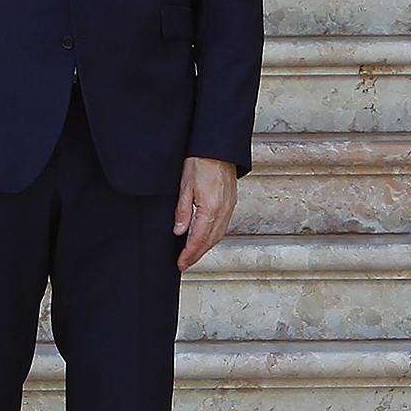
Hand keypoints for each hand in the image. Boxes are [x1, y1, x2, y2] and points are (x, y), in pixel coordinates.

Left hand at [175, 155, 238, 269]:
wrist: (218, 146)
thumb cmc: (201, 161)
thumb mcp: (184, 186)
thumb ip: (183, 212)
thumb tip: (179, 232)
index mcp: (211, 208)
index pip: (198, 239)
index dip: (189, 254)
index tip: (180, 263)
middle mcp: (223, 210)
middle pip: (210, 241)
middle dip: (197, 254)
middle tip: (184, 264)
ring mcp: (229, 206)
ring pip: (218, 234)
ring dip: (205, 247)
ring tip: (193, 254)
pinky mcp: (231, 201)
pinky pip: (223, 225)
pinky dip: (213, 236)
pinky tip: (206, 237)